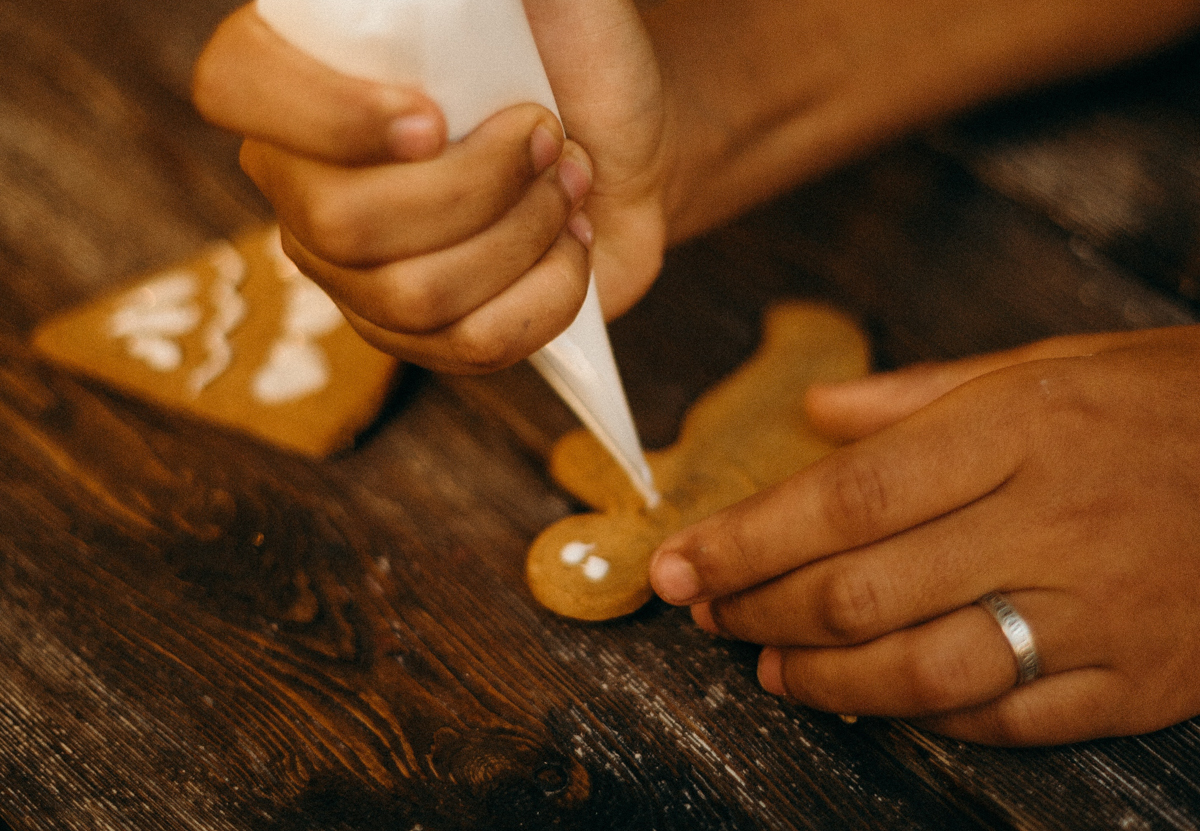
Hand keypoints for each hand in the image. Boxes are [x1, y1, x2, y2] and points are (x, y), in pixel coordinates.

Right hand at [192, 1, 669, 372]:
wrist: (632, 149)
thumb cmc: (577, 59)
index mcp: (301, 73)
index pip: (236, 88)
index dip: (328, 118)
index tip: (436, 118)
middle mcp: (304, 181)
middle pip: (343, 224)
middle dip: (478, 185)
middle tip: (549, 139)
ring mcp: (354, 272)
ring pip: (413, 296)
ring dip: (523, 235)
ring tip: (568, 185)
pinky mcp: (418, 336)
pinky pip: (470, 345)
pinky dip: (548, 293)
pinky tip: (570, 246)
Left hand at [649, 325, 1199, 744]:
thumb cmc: (1171, 401)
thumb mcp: (1053, 363)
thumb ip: (923, 393)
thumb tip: (815, 413)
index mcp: (1018, 432)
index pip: (845, 498)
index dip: (745, 540)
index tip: (678, 563)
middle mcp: (1050, 523)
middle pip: (863, 589)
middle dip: (759, 610)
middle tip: (706, 612)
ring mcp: (1098, 612)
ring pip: (924, 670)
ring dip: (824, 680)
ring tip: (770, 668)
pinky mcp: (1139, 680)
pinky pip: (1008, 719)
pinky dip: (925, 716)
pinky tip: (875, 698)